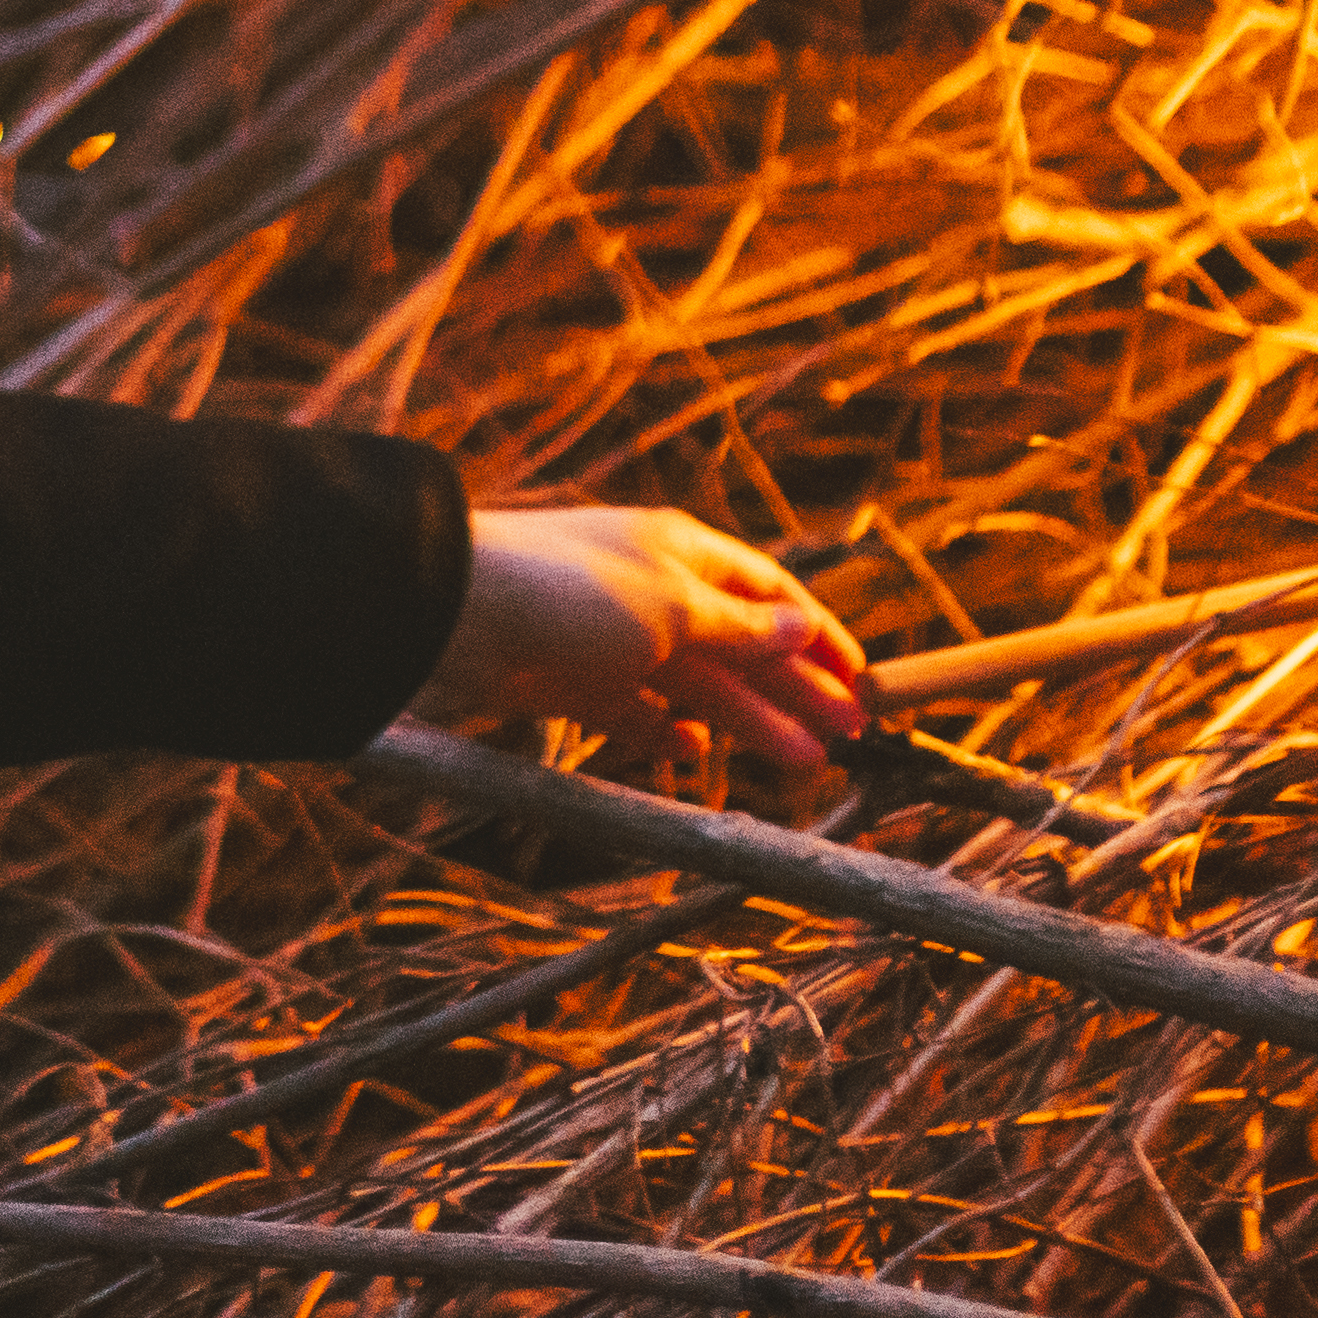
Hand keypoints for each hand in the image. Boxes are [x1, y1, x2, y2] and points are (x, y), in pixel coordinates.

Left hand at [426, 503, 871, 790]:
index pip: (771, 596)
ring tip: (801, 764)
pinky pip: (633, 711)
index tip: (864, 680)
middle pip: (743, 647)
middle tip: (849, 737)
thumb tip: (804, 629)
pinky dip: (665, 732)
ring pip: (697, 686)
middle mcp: (655, 592)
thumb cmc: (570, 591)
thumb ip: (740, 628)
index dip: (820, 637)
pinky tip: (695, 754)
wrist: (454, 612)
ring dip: (749, 721)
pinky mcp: (573, 682)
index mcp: (685, 554)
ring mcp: (614, 640)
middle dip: (798, 689)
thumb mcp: (672, 607)